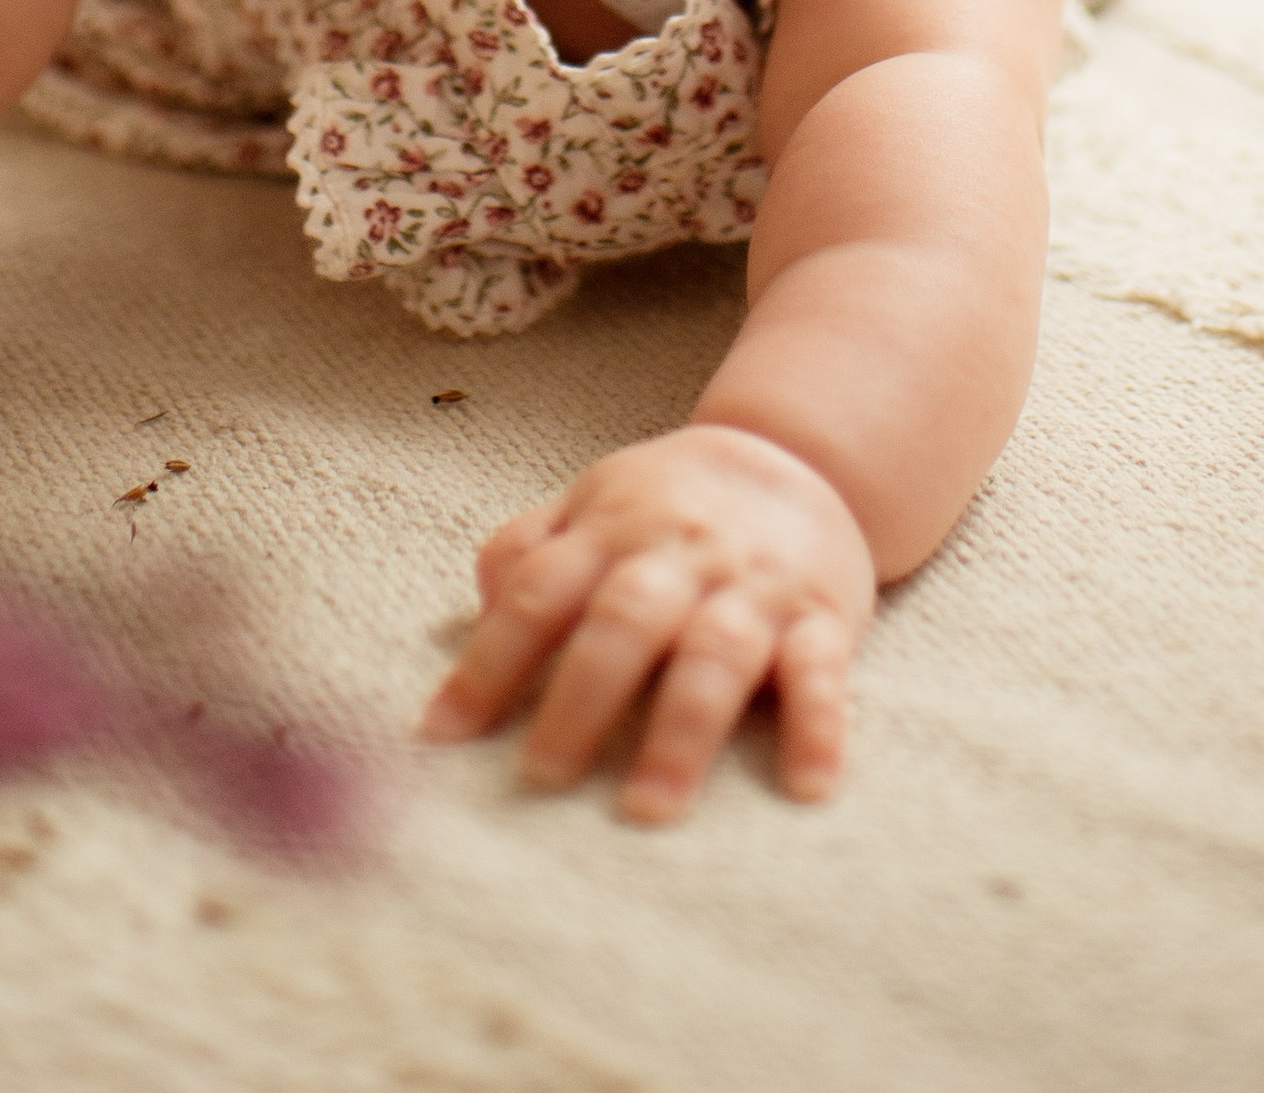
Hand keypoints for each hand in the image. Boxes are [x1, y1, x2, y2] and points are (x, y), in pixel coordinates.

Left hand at [420, 421, 875, 822]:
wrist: (796, 453)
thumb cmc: (669, 502)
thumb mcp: (591, 502)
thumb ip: (526, 551)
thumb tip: (474, 619)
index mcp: (612, 532)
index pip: (538, 593)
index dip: (487, 661)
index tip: (440, 735)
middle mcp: (678, 557)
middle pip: (624, 622)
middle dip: (581, 699)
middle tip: (540, 776)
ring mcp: (752, 588)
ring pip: (716, 654)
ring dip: (681, 732)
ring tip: (648, 809)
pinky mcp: (820, 617)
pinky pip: (822, 672)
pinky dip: (818, 727)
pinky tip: (807, 788)